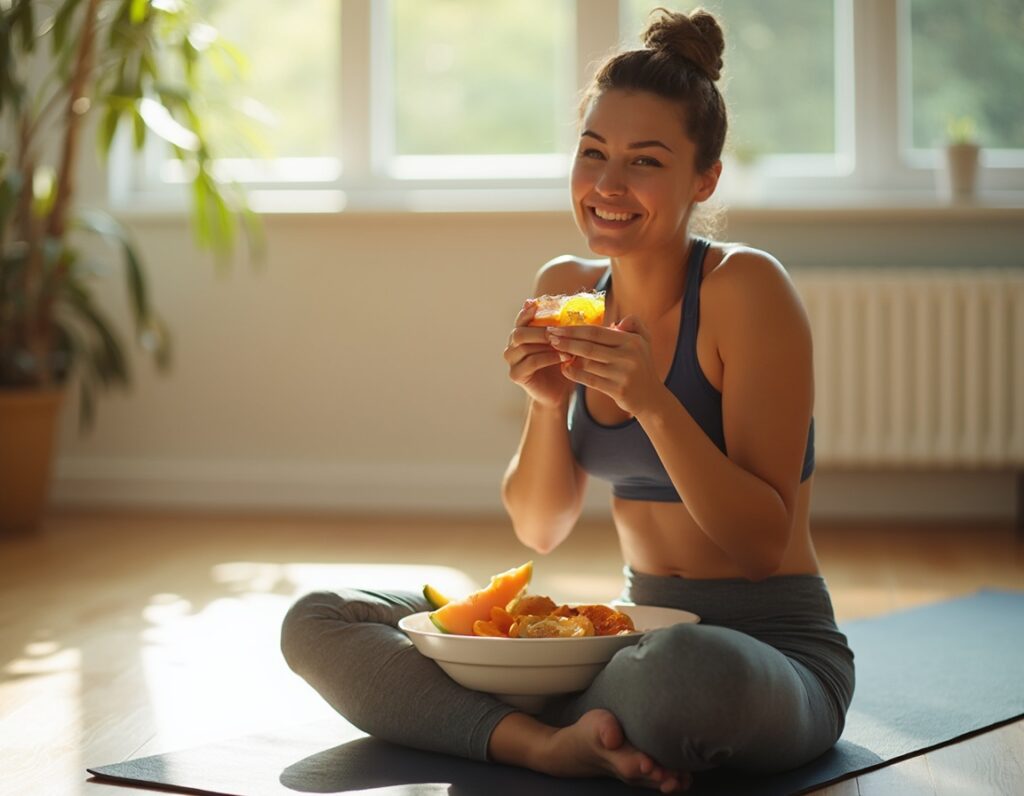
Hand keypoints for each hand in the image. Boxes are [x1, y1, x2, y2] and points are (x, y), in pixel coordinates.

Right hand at [504, 301, 575, 408]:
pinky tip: (563, 357)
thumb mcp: (565, 344)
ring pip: (523, 346)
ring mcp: (512, 361)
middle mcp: (512, 346)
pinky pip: (530, 362)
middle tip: (557, 330)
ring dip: (546, 344)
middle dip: (538, 330)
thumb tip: (586, 308)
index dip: (527, 312)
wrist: (558, 393)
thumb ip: (566, 328)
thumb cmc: (562, 365)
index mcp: (521, 335)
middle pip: (518, 332)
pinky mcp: (516, 375)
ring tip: (566, 345)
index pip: (520, 320)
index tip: (536, 304)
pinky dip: (548, 358)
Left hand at [547, 315, 662, 416]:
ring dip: (568, 356)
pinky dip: (575, 373)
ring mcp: (623, 374)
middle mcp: (628, 356)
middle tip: (549, 336)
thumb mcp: (643, 341)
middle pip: (589, 346)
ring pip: (588, 363)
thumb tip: (617, 321)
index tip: (557, 327)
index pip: (597, 332)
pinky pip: (590, 380)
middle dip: (566, 341)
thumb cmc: (640, 365)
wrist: (650, 397)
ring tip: (553, 350)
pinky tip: (564, 368)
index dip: (574, 329)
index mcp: (631, 341)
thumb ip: (634, 323)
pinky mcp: (618, 390)